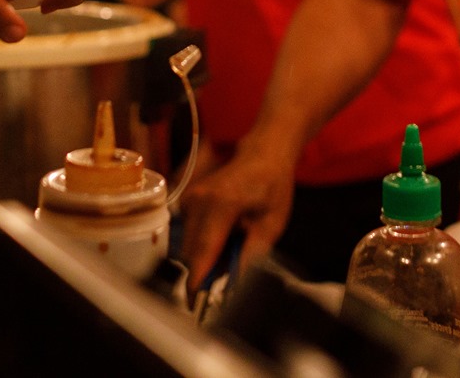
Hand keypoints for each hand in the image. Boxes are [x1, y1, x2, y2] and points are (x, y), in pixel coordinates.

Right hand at [181, 141, 297, 280]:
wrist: (262, 154)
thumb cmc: (271, 185)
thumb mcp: (272, 224)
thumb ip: (252, 255)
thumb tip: (235, 284)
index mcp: (221, 205)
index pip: (202, 252)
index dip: (197, 282)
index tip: (195, 304)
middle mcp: (199, 200)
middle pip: (191, 253)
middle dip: (205, 272)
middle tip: (229, 278)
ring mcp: (191, 199)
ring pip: (189, 245)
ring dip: (205, 257)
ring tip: (234, 247)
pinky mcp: (188, 200)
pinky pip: (190, 233)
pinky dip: (204, 243)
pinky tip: (225, 235)